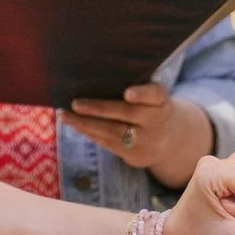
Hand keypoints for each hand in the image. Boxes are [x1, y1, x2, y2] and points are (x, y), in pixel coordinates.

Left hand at [67, 83, 215, 187]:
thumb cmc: (150, 108)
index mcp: (161, 101)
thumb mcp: (152, 96)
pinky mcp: (135, 157)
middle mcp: (157, 121)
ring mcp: (147, 141)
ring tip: (65, 115)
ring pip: (113, 132)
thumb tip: (94, 78)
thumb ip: (135, 88)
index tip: (128, 93)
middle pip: (127, 114)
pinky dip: (90, 133)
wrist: (169, 140)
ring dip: (85, 124)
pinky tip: (75, 125)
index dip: (141, 93)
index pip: (154, 94)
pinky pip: (108, 144)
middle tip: (75, 103)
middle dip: (98, 109)